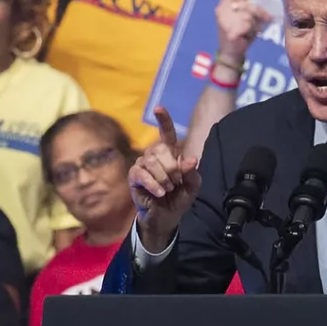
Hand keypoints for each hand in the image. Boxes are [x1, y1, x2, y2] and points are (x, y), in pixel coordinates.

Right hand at [128, 107, 202, 245]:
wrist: (166, 217)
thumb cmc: (178, 198)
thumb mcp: (192, 187)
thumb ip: (192, 173)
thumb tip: (191, 159)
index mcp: (170, 154)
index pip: (166, 133)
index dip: (164, 120)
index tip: (159, 108)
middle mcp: (154, 155)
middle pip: (161, 150)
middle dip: (172, 168)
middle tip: (176, 183)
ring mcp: (142, 165)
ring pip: (152, 161)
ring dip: (164, 178)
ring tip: (168, 189)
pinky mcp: (134, 177)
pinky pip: (142, 174)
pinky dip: (153, 184)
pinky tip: (160, 193)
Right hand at [214, 0, 272, 62]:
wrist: (231, 52)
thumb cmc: (239, 31)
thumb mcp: (243, 15)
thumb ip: (249, 6)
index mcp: (224, 4)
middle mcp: (221, 11)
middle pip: (247, 5)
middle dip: (259, 12)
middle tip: (267, 18)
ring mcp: (224, 22)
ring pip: (248, 16)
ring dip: (255, 24)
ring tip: (255, 29)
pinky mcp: (230, 32)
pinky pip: (248, 26)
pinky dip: (252, 31)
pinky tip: (251, 34)